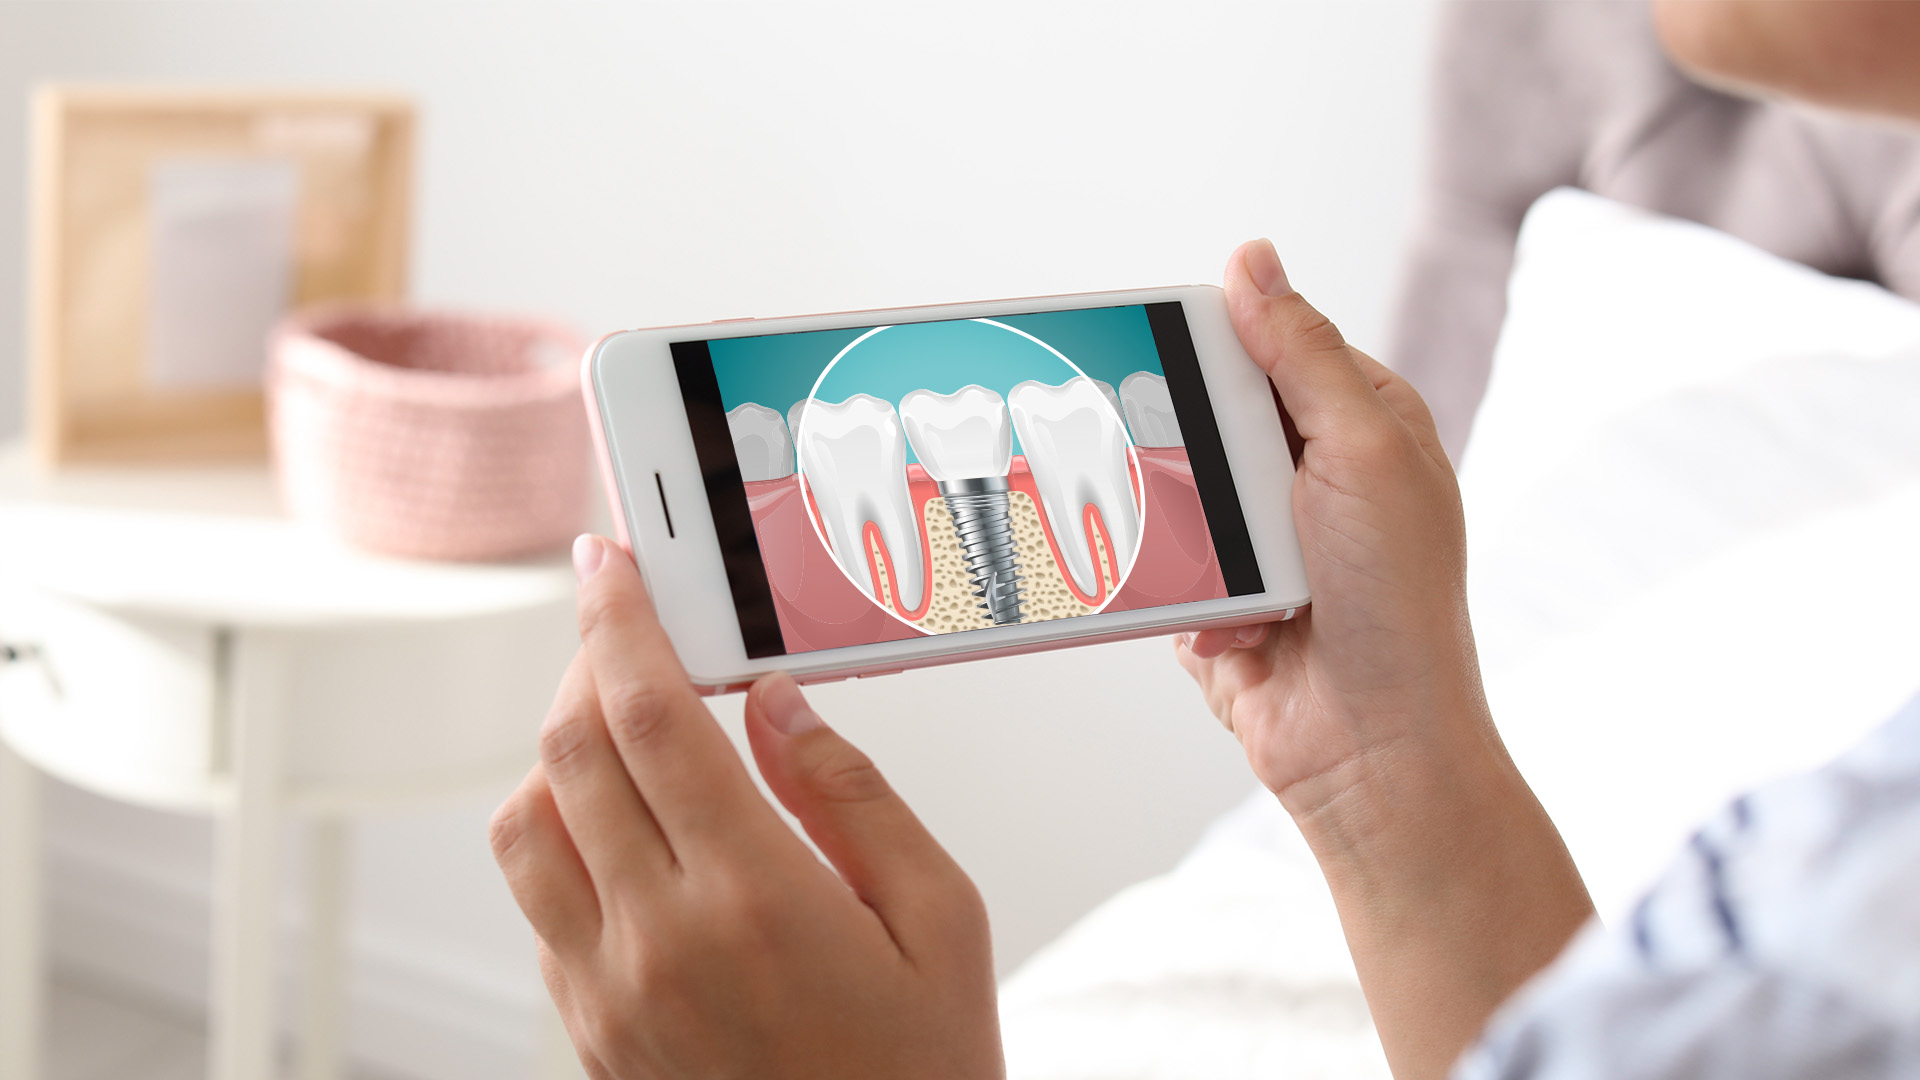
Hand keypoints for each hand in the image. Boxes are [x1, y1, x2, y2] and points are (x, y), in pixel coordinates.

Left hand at [490, 535, 1001, 1079]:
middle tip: (629, 626)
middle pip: (570, 753)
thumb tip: (777, 705)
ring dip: (561, 753)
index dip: (619, 620)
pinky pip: (538, 902)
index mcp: (755, 897)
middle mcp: (658, 941)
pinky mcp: (586, 1032)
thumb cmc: (922, 1074)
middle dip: (588, 663)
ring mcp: (607, 993)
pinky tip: (630, 832)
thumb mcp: (941, 917)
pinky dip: (562, 835)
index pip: (647, 716)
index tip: (612, 565)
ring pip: (524, 825)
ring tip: (629, 731)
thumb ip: (853, 794)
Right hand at [1178, 238, 1480, 816]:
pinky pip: (1166, 561)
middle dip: (1194, 444)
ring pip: (1179, 488)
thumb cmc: (1395, 604)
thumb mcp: (1361, 450)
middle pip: (1213, 414)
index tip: (1160, 336)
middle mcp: (1315, 474)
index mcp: (1364, 422)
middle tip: (1190, 463)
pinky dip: (1182, 588)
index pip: (1274, 344)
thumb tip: (1252, 258)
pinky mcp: (1223, 595)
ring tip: (1232, 564)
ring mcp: (1268, 538)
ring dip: (1193, 528)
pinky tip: (1226, 618)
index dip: (1220, 339)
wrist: (1370, 750)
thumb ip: (1301, 353)